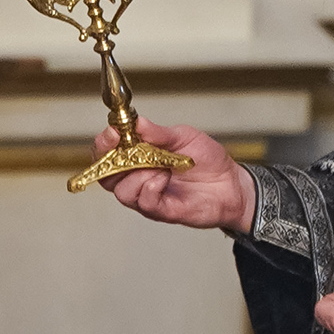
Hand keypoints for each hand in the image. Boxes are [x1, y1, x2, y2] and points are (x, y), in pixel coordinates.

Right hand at [95, 119, 257, 233]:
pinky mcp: (159, 210)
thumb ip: (158, 133)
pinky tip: (165, 178)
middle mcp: (138, 177)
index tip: (112, 132)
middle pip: (106, 174)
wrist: (230, 183)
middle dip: (109, 159)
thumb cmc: (207, 161)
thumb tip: (136, 122)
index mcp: (139, 156)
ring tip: (159, 166)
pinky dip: (151, 187)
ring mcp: (147, 195)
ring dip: (136, 174)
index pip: (108, 153)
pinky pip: (143, 202)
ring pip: (121, 190)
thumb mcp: (183, 137)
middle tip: (123, 147)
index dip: (103, 143)